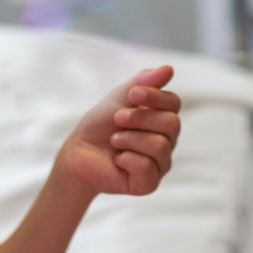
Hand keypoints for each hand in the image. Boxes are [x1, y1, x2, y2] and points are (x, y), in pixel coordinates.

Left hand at [58, 66, 180, 196]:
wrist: (78, 153)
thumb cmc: (100, 125)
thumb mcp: (120, 97)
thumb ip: (144, 82)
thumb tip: (169, 68)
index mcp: (162, 118)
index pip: (174, 103)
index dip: (155, 96)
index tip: (132, 94)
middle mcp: (167, 141)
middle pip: (171, 123)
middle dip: (139, 118)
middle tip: (117, 119)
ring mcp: (160, 163)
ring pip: (160, 146)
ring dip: (129, 139)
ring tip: (114, 140)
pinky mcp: (149, 183)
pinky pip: (148, 167)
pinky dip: (127, 159)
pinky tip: (118, 160)